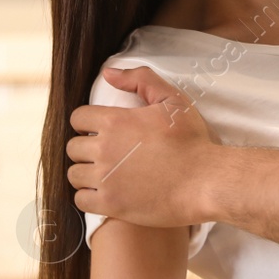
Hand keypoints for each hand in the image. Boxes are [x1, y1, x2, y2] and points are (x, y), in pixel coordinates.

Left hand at [67, 66, 219, 227]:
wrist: (205, 181)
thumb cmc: (191, 141)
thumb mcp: (172, 100)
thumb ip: (140, 79)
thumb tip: (108, 73)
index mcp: (114, 121)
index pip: (77, 118)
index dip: (88, 122)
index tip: (100, 130)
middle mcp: (104, 149)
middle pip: (73, 147)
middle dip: (86, 148)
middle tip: (106, 153)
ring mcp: (105, 179)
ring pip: (73, 174)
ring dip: (86, 173)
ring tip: (105, 174)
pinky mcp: (110, 205)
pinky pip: (81, 200)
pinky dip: (89, 197)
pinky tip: (106, 193)